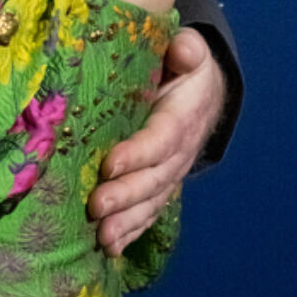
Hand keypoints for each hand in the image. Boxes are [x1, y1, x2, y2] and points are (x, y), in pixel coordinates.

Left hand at [88, 26, 225, 253]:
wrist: (200, 91)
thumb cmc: (181, 65)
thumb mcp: (188, 50)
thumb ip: (186, 50)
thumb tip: (184, 50)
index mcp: (183, 115)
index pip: (162, 138)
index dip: (138, 154)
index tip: (109, 164)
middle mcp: (180, 150)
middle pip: (154, 178)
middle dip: (125, 196)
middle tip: (95, 207)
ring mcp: (171, 171)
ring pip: (151, 201)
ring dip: (127, 222)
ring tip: (102, 237)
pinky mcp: (160, 184)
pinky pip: (149, 211)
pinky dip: (131, 230)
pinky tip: (110, 246)